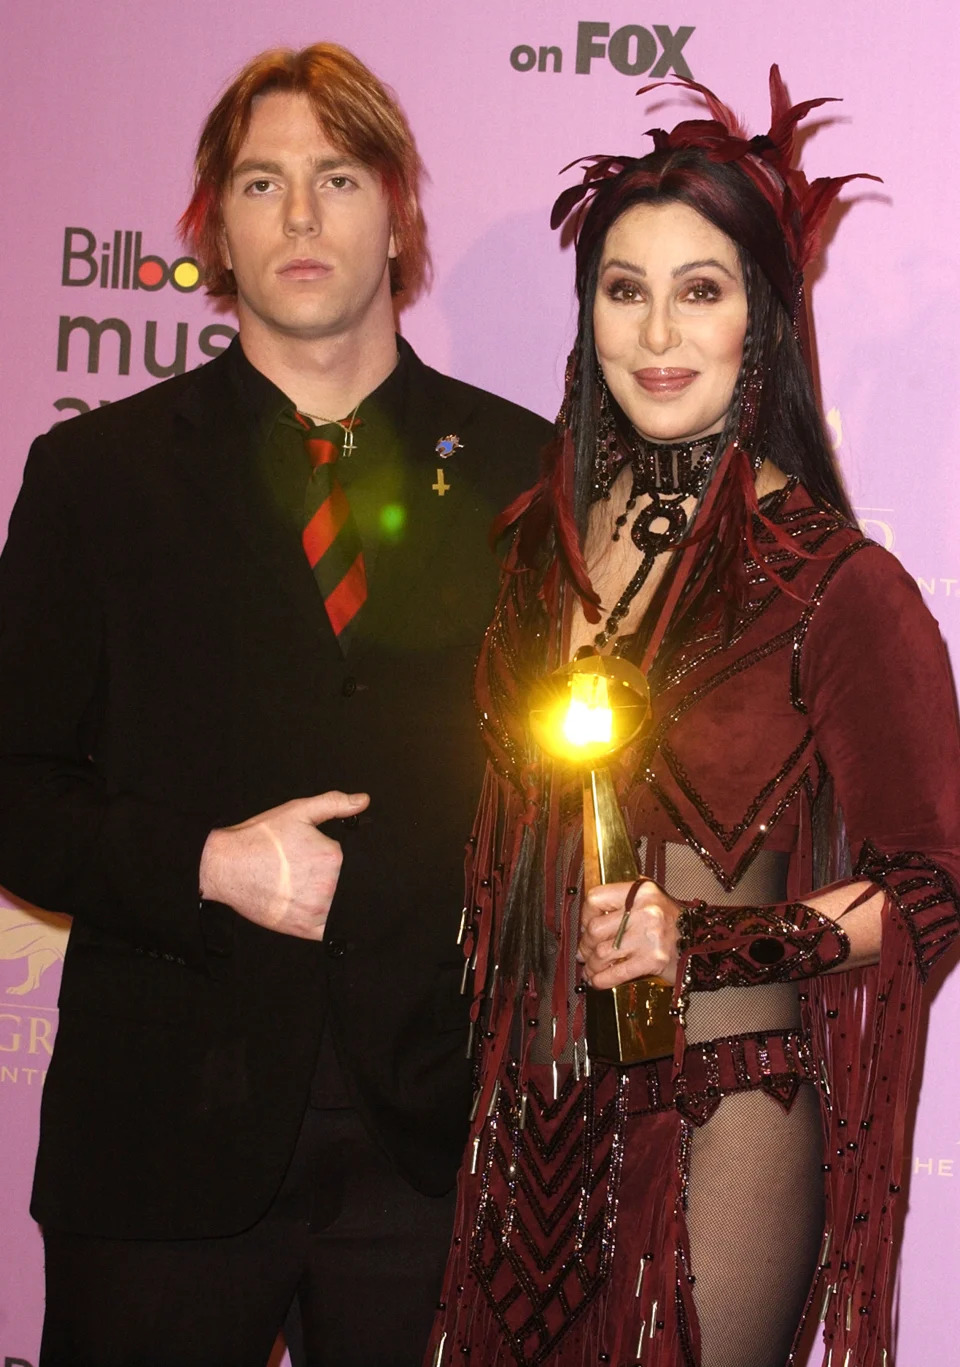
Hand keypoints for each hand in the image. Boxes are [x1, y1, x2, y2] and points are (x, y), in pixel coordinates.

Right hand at [199, 791, 369, 939]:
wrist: (225, 866)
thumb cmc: (259, 839)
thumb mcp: (298, 811)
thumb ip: (334, 803)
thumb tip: (362, 801)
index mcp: (332, 856)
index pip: (354, 861)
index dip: (341, 858)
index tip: (323, 858)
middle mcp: (328, 885)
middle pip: (348, 883)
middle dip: (336, 877)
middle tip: (309, 871)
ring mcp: (317, 910)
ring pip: (341, 905)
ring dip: (333, 898)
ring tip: (305, 886)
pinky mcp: (306, 929)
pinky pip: (331, 929)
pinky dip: (328, 920)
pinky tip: (311, 906)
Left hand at [578, 879, 681, 988]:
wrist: (705, 943)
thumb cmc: (673, 922)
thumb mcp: (652, 899)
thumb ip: (624, 899)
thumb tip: (588, 920)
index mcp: (642, 891)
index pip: (596, 899)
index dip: (585, 915)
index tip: (586, 927)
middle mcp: (646, 911)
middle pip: (595, 929)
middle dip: (586, 945)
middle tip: (585, 953)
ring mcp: (650, 936)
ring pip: (602, 953)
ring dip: (591, 965)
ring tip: (591, 968)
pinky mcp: (653, 961)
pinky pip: (616, 973)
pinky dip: (601, 980)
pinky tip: (597, 981)